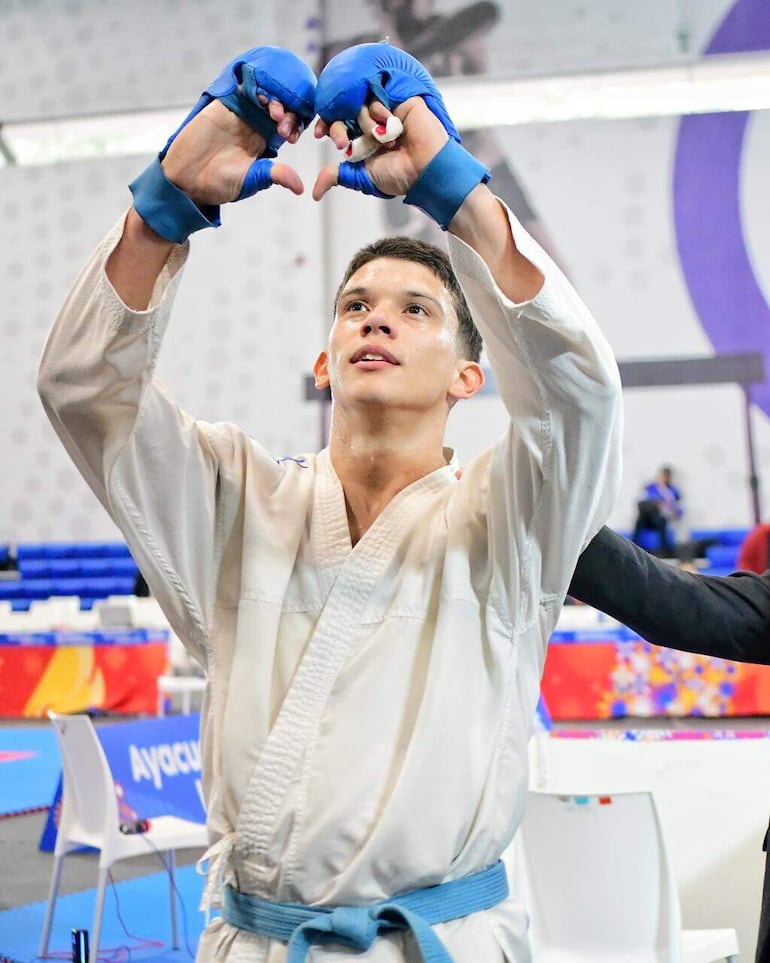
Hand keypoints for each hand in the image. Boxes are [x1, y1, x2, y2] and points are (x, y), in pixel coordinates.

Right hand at [162, 97, 304, 206]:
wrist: (187, 178)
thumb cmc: (219, 184)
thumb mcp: (252, 180)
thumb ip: (275, 176)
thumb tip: (300, 188)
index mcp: (264, 142)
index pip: (287, 125)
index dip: (294, 125)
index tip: (291, 136)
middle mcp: (254, 125)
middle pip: (280, 106)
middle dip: (287, 111)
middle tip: (281, 124)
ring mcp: (239, 113)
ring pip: (264, 94)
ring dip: (273, 98)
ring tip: (273, 112)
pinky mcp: (223, 105)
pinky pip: (242, 87)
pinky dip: (255, 86)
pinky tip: (261, 95)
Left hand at [312, 95, 448, 200]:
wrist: (425, 169)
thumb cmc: (398, 176)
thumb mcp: (362, 177)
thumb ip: (338, 176)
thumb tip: (314, 193)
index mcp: (364, 139)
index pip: (338, 124)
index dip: (328, 126)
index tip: (318, 134)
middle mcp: (374, 123)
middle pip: (346, 112)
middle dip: (339, 127)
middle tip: (343, 142)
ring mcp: (387, 110)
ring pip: (360, 106)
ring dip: (367, 126)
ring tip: (384, 142)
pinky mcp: (400, 100)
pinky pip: (378, 97)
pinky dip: (380, 112)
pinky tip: (392, 127)